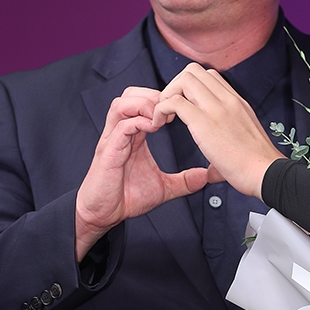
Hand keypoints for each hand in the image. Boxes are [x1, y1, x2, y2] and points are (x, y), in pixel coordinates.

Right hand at [75, 86, 209, 260]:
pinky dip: (138, 122)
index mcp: (134, 135)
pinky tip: (153, 129)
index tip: (181, 110)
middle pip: (131, 94)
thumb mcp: (164, 187)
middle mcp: (121, 133)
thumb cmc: (127, 198)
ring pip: (122, 104)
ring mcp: (112, 140)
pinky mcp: (108, 151)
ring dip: (144, 105)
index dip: (162, 100)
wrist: (104, 215)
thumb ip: (184, 180)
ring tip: (161, 118)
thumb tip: (205, 177)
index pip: (143, 102)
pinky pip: (120, 126)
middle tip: (171, 109)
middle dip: (153, 95)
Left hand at [154, 64, 284, 198]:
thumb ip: (227, 148)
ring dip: (168, 94)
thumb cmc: (258, 167)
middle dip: (175, 86)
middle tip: (171, 109)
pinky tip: (160, 124)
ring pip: (184, 80)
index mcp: (237, 103)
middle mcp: (227, 100)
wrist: (267, 174)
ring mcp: (217, 109)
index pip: (210, 76)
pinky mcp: (204, 122)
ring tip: (165, 116)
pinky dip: (161, 109)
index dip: (190, 87)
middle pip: (194, 71)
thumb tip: (213, 171)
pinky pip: (174, 102)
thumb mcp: (245, 143)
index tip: (184, 107)